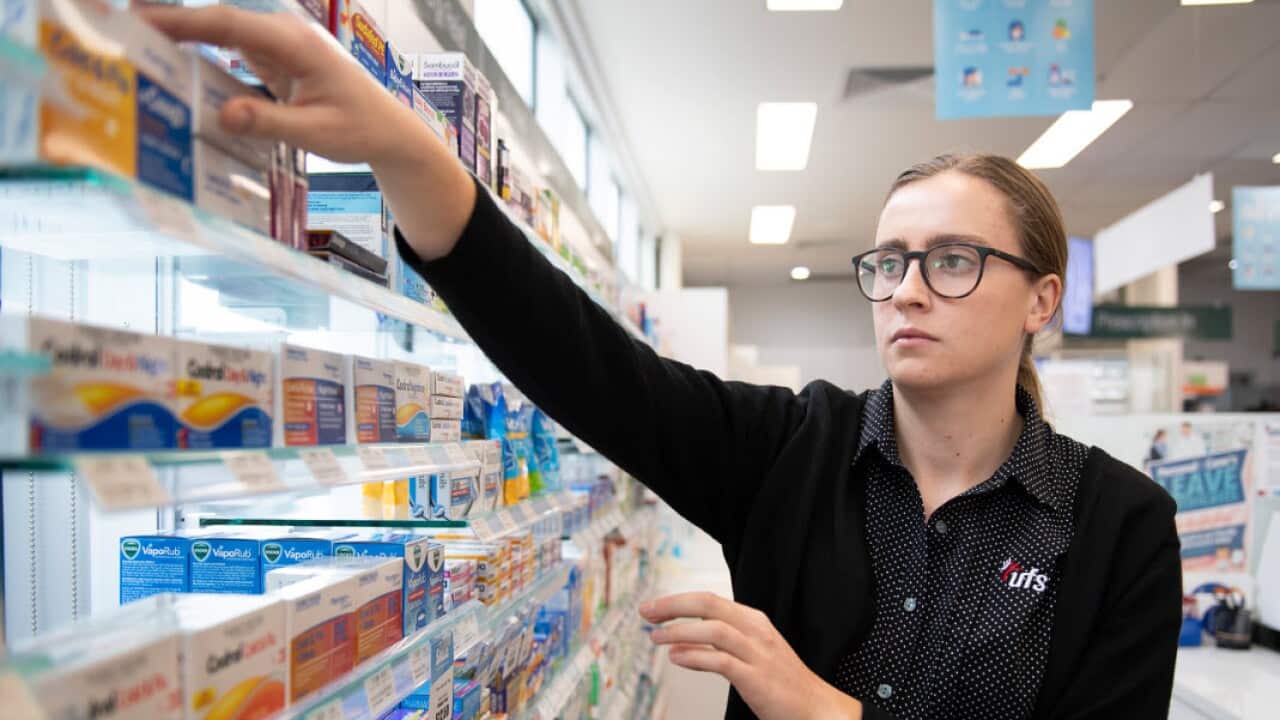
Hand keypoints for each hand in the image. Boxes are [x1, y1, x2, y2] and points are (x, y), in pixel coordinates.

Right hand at [139, 5, 421, 165]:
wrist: (389, 130)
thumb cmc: (360, 129)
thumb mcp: (317, 133)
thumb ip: (270, 123)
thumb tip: (223, 116)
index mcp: (295, 44)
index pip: (228, 24)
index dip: (182, 20)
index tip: (140, 20)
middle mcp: (284, 36)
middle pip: (217, 23)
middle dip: (171, 23)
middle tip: (120, 29)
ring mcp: (279, 44)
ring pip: (220, 35)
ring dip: (182, 37)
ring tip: (135, 45)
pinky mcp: (275, 59)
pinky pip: (231, 52)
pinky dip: (202, 55)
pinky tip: (172, 65)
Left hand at [641, 592, 861, 719]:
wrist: (816, 707)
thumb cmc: (781, 682)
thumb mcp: (752, 651)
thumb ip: (722, 641)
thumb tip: (682, 639)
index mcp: (754, 620)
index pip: (709, 599)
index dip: (677, 600)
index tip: (654, 607)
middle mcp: (756, 631)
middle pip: (708, 605)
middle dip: (672, 606)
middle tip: (646, 612)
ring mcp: (758, 653)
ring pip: (713, 629)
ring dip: (679, 631)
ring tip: (657, 638)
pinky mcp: (756, 677)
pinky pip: (720, 660)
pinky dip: (695, 656)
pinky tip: (677, 658)